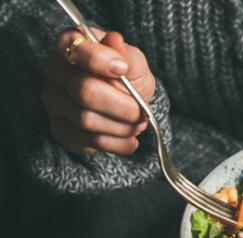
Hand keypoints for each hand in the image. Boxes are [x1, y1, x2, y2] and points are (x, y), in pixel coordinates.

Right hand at [42, 28, 154, 154]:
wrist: (126, 104)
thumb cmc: (127, 77)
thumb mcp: (134, 63)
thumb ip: (126, 55)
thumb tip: (115, 41)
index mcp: (71, 45)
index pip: (75, 49)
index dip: (100, 60)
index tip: (123, 69)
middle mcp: (55, 71)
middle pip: (84, 91)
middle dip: (121, 106)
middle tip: (141, 113)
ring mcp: (54, 101)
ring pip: (85, 119)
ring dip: (121, 127)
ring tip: (138, 125)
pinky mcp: (59, 128)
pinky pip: (86, 141)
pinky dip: (116, 144)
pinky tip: (130, 141)